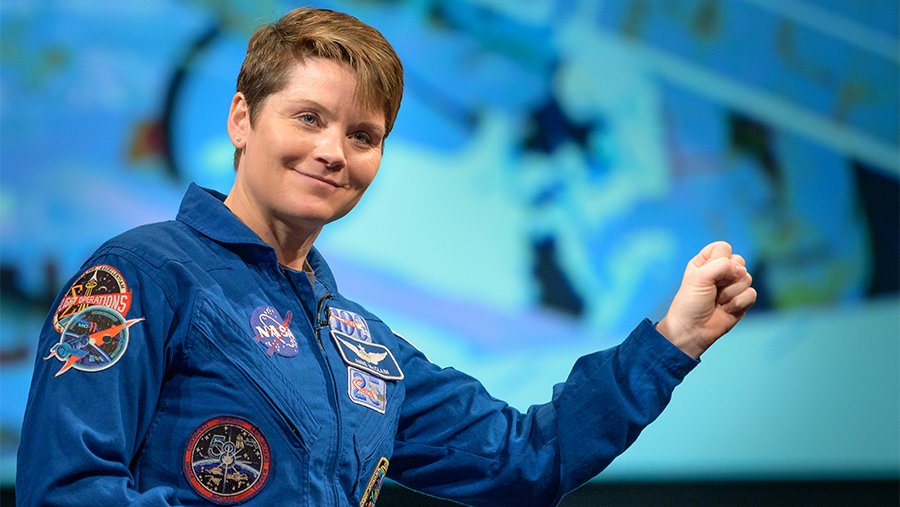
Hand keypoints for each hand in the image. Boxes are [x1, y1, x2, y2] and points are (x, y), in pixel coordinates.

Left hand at [656, 241, 756, 358]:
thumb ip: (721, 265)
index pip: (723, 247)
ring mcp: (732, 286)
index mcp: (706, 262)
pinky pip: (752, 293)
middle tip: (713, 289)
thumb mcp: (699, 277)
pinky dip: (738, 303)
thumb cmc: (691, 303)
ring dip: (730, 293)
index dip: (720, 259)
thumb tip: (741, 270)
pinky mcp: (742, 300)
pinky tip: (726, 309)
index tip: (707, 273)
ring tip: (717, 301)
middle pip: (739, 261)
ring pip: (747, 278)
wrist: (693, 330)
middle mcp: (720, 272)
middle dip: (727, 277)